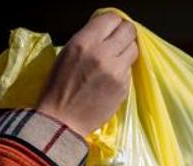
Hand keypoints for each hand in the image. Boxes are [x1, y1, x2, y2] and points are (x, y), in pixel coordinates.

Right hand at [36, 13, 137, 134]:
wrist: (62, 120)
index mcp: (84, 41)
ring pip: (134, 49)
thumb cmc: (58, 87)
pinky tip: (111, 77)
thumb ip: (88, 39)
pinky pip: (130, 69)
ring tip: (115, 59)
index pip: (112, 18)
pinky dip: (124, 70)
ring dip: (127, 51)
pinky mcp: (124, 86)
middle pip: (129, 31)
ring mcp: (117, 70)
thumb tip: (106, 31)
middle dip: (125, 33)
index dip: (113, 22)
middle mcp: (103, 53)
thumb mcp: (67, 53)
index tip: (111, 28)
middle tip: (119, 41)